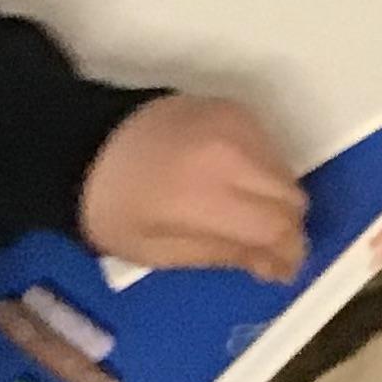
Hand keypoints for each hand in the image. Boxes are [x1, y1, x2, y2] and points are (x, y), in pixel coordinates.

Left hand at [76, 95, 305, 282]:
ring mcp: (240, 126)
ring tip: (250, 217)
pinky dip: (265, 174)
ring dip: (277, 200)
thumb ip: (224, 255)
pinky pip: (271, 148)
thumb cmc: (116, 210)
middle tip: (268, 249)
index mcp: (207, 195)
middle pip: (292, 196)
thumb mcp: (160, 251)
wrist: (89, 144)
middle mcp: (234, 154)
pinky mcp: (239, 109)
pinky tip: (238, 186)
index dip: (289, 253)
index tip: (283, 272)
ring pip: (287, 171)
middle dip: (288, 228)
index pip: (276, 225)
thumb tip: (278, 266)